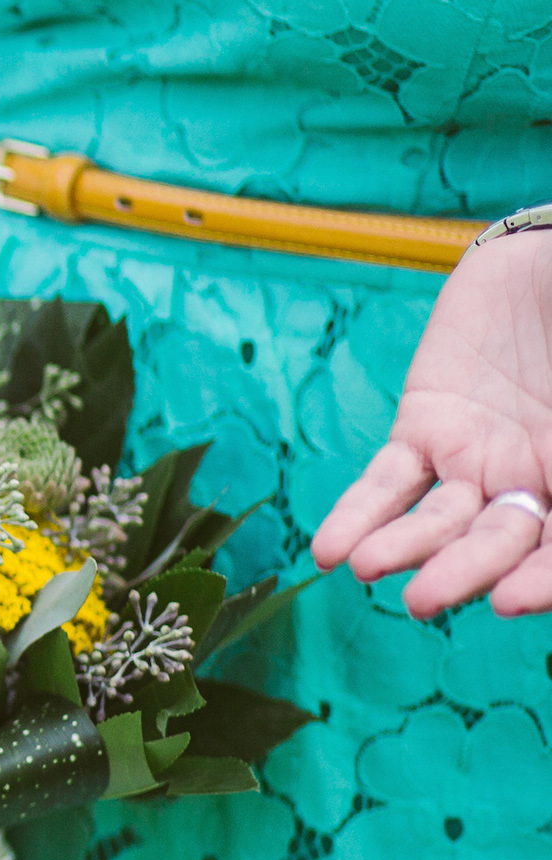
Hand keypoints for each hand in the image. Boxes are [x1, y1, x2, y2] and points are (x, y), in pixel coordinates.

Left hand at [314, 230, 551, 616]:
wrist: (551, 258)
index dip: (547, 580)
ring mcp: (480, 460)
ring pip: (439, 521)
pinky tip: (330, 550)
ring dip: (405, 548)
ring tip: (369, 567)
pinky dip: (357, 515)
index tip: (515, 601)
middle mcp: (539, 483)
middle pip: (501, 543)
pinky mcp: (427, 429)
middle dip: (466, 572)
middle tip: (426, 599)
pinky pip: (387, 482)